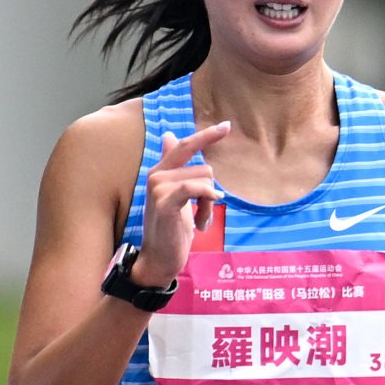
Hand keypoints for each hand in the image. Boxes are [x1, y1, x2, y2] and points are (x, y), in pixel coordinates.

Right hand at [134, 121, 231, 284]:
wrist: (158, 258)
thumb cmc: (169, 228)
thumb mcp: (174, 194)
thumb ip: (173, 166)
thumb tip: (169, 136)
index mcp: (160, 171)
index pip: (185, 146)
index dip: (206, 135)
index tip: (227, 126)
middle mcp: (157, 175)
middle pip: (204, 168)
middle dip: (210, 192)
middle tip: (202, 213)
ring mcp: (158, 187)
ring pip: (204, 181)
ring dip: (208, 205)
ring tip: (198, 222)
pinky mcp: (165, 202)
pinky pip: (194, 188)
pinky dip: (206, 199)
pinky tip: (204, 219)